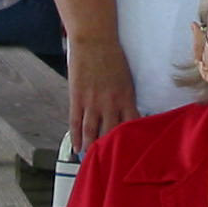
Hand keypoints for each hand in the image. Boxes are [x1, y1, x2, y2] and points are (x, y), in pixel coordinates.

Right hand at [65, 37, 138, 152]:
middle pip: (111, 133)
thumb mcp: (126, 78)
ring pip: (92, 131)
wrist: (94, 40)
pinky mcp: (77, 97)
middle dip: (110, 150)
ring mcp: (92, 101)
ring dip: (91, 147)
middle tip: (110, 165)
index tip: (131, 154)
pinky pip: (76, 122)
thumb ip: (127, 98)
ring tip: (91, 160)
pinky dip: (75, 137)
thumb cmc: (114, 57)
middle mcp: (110, 103)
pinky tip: (76, 148)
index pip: (131, 126)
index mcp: (126, 97)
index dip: (131, 141)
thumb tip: (130, 115)